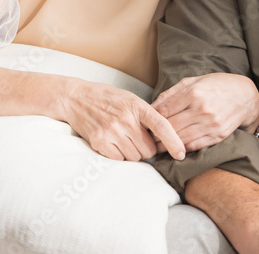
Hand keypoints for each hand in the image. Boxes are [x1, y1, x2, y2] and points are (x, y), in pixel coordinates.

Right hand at [60, 79, 184, 160]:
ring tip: (124, 139)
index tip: (181, 153)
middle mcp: (126, 119)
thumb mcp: (131, 99)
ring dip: (133, 153)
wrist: (76, 98)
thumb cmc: (108, 98)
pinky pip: (119, 160)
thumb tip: (165, 135)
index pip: (161, 125)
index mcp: (137, 106)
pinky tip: (114, 144)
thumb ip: (147, 115)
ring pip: (135, 157)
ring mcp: (112, 131)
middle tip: (137, 139)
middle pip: (150, 149)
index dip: (174, 141)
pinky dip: (120, 156)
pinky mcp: (100, 142)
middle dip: (147, 148)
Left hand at [152, 73, 258, 151]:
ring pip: (181, 139)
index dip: (151, 119)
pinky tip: (174, 149)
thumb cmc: (216, 86)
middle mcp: (202, 109)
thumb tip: (152, 106)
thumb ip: (172, 93)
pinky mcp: (219, 135)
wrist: (245, 96)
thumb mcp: (194, 81)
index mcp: (194, 93)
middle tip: (146, 139)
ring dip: (166, 145)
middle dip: (155, 135)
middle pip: (170, 127)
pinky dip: (183, 148)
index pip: (164, 110)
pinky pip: (195, 145)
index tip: (144, 124)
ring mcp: (211, 124)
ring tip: (157, 147)